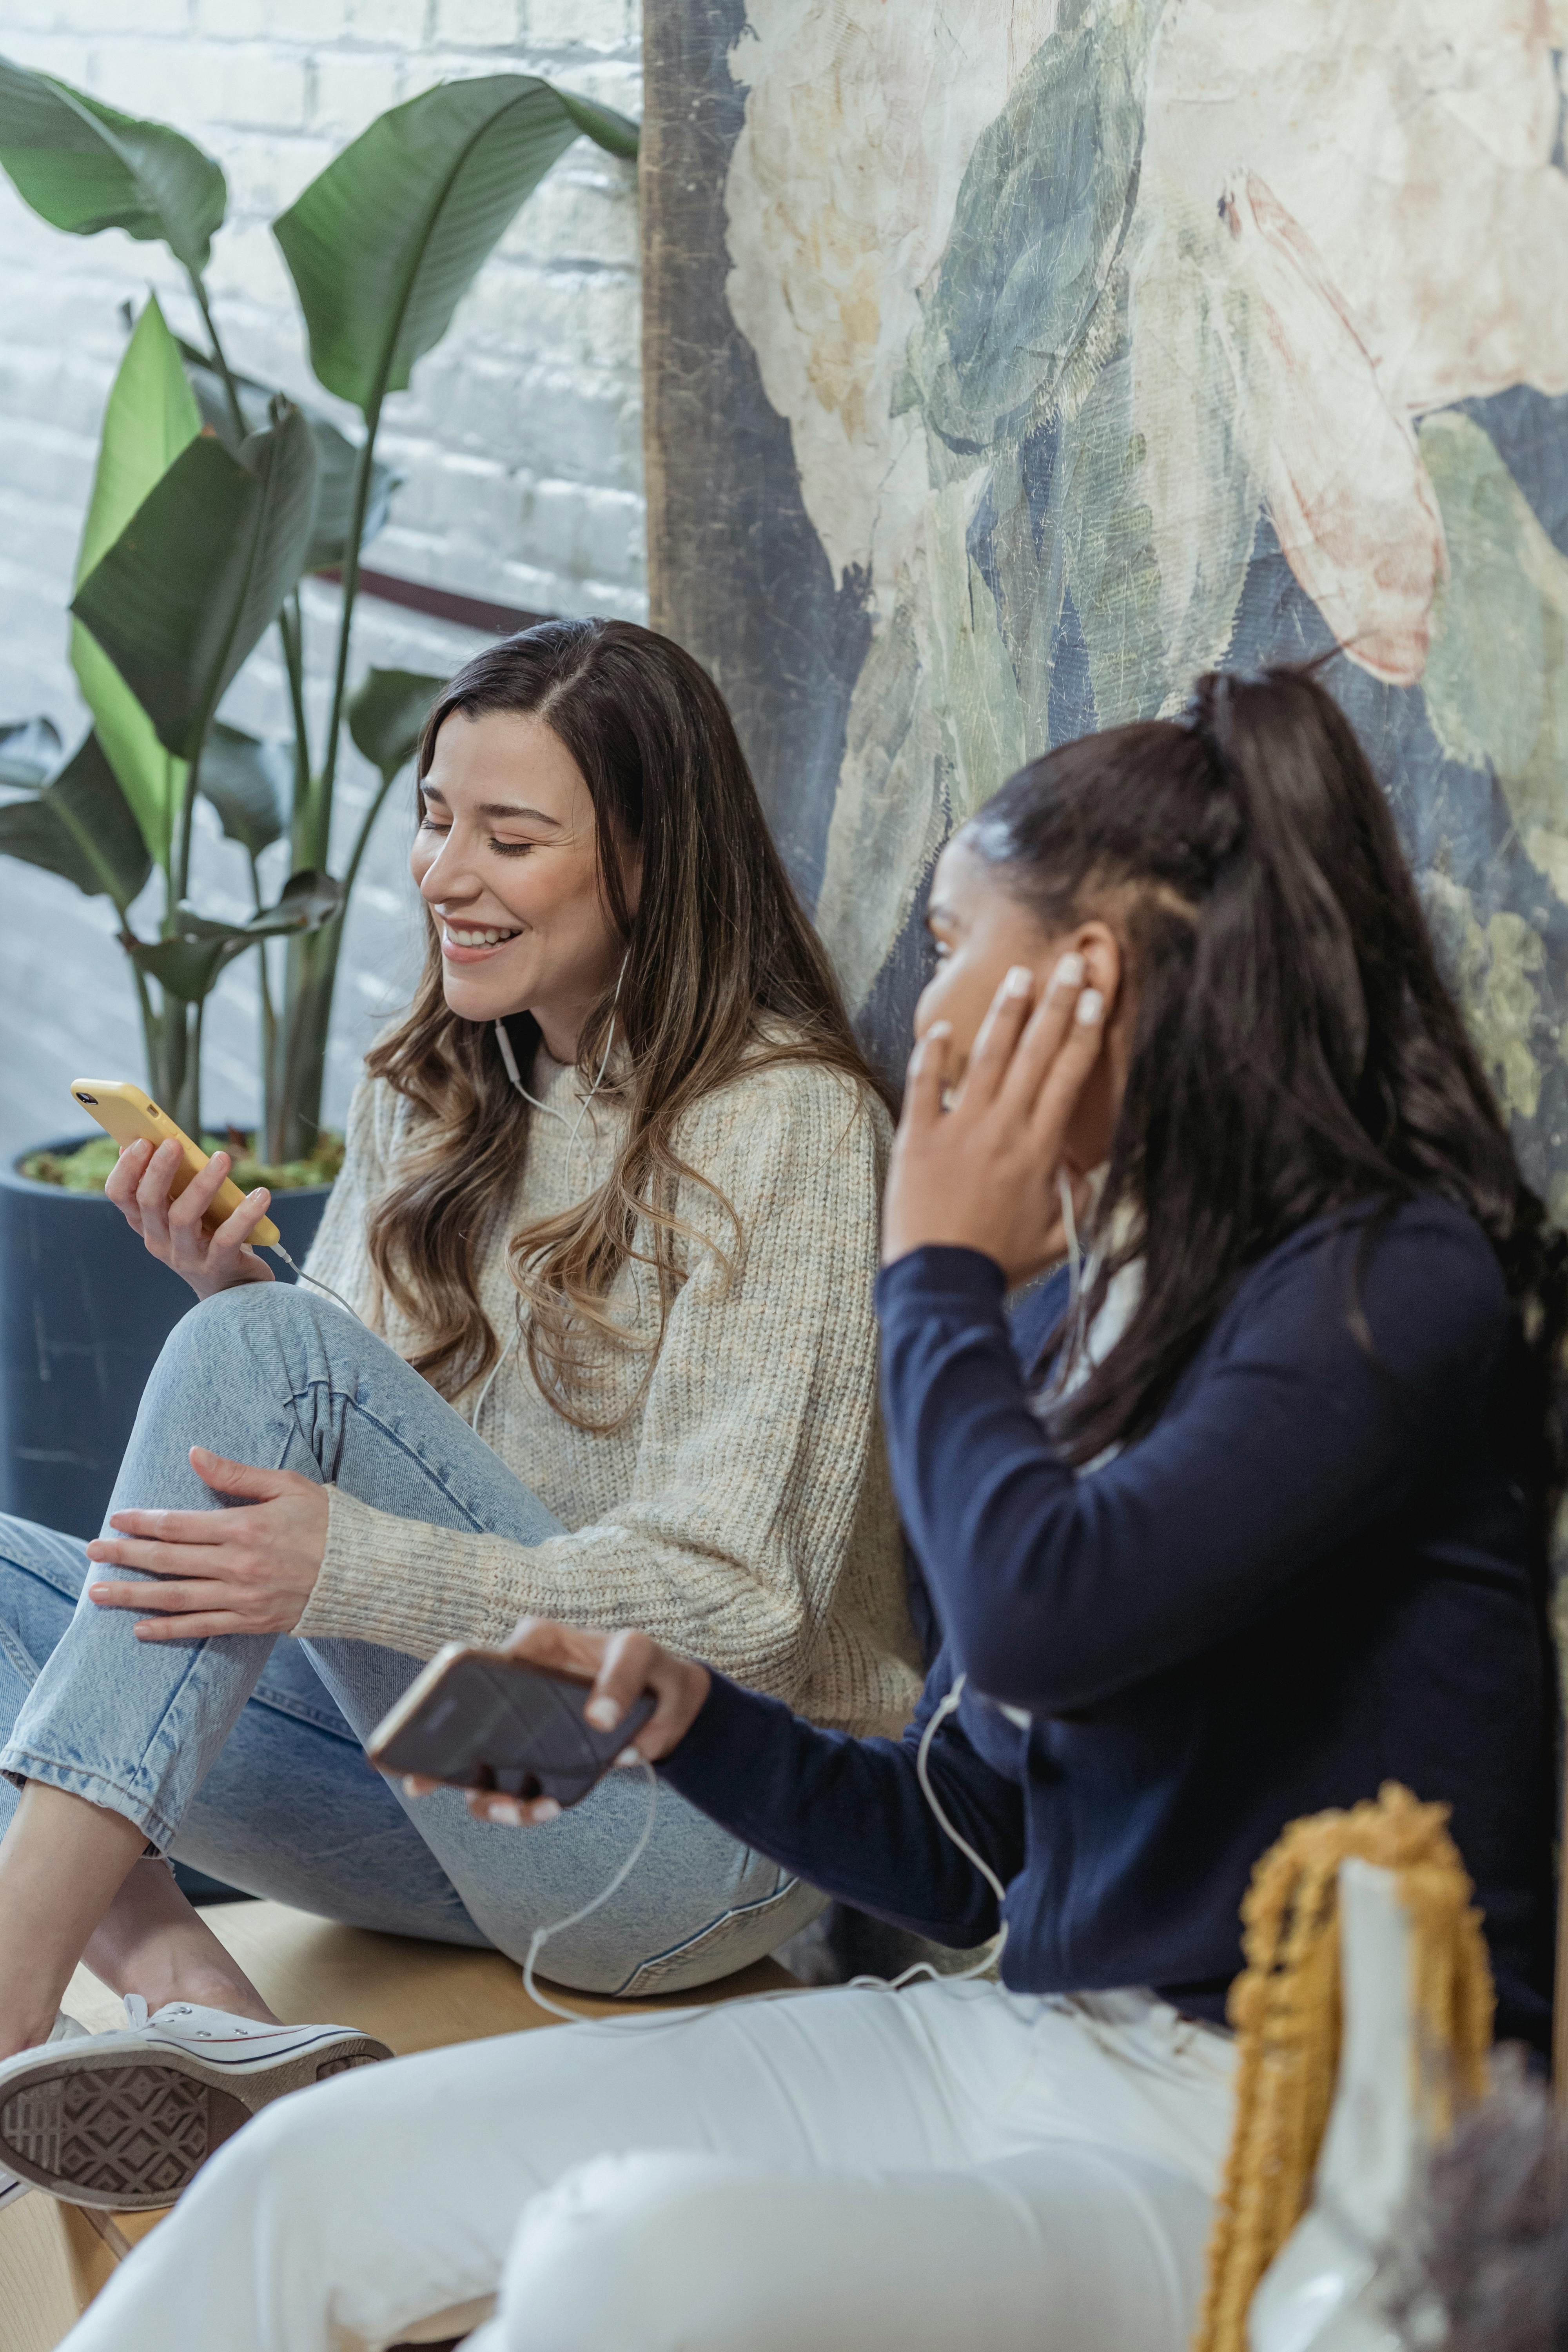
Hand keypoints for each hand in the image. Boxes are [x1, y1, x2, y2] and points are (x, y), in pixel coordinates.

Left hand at [85, 1447, 328, 1639]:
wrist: (364, 1573)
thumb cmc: (328, 1522)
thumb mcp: (287, 1486)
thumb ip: (237, 1474)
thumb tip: (195, 1454)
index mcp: (244, 1527)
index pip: (179, 1524)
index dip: (143, 1522)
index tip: (116, 1520)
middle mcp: (237, 1565)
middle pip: (168, 1560)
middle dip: (125, 1556)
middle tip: (91, 1553)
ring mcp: (242, 1597)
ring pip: (176, 1597)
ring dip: (134, 1595)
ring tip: (99, 1593)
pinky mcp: (250, 1621)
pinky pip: (201, 1627)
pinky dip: (169, 1630)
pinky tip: (141, 1630)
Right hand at [106, 1137, 274, 1299]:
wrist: (235, 1292)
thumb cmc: (210, 1240)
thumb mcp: (186, 1212)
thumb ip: (174, 1184)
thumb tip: (159, 1141)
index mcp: (148, 1223)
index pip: (120, 1195)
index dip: (126, 1168)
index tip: (141, 1141)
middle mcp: (160, 1242)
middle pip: (149, 1202)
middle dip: (159, 1170)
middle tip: (174, 1143)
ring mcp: (186, 1257)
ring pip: (183, 1217)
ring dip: (202, 1184)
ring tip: (223, 1158)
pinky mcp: (217, 1266)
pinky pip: (227, 1238)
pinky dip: (245, 1214)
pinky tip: (261, 1195)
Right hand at [405, 1617, 711, 1828]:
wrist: (669, 1705)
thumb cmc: (648, 1667)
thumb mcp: (641, 1656)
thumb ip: (621, 1679)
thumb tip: (597, 1719)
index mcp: (535, 1646)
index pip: (483, 1661)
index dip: (450, 1689)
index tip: (442, 1717)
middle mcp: (517, 1687)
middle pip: (464, 1721)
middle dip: (438, 1755)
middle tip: (424, 1782)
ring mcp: (523, 1728)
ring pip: (482, 1765)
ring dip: (485, 1795)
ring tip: (515, 1810)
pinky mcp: (538, 1762)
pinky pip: (513, 1788)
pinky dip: (519, 1806)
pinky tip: (542, 1809)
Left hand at [882, 957, 1105, 1283]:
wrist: (941, 1281)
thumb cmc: (998, 1263)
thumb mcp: (1055, 1237)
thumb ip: (1077, 1200)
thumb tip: (1086, 1171)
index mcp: (1039, 1148)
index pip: (1068, 1076)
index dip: (1084, 1032)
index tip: (1097, 997)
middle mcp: (1003, 1127)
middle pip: (1035, 1053)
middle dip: (1057, 1004)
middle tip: (1071, 962)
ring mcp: (958, 1127)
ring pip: (987, 1057)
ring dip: (1005, 1014)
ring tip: (1019, 976)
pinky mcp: (919, 1137)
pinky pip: (926, 1085)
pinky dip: (932, 1055)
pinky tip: (939, 1029)